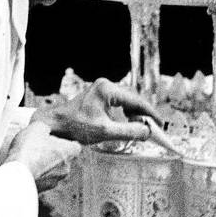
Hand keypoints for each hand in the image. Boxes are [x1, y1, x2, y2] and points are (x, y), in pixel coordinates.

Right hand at [5, 120, 80, 191]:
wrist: (16, 175)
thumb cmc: (29, 150)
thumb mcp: (37, 127)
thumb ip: (45, 128)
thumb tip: (44, 130)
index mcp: (69, 152)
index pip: (75, 147)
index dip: (65, 142)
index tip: (56, 140)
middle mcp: (65, 169)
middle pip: (63, 159)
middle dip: (52, 154)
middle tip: (39, 148)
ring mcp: (53, 182)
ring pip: (52, 171)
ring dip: (43, 166)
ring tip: (29, 159)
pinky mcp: (41, 191)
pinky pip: (40, 181)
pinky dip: (34, 175)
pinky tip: (24, 169)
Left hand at [31, 77, 163, 145]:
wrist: (55, 126)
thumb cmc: (76, 127)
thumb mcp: (105, 131)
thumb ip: (129, 131)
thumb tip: (147, 132)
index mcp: (107, 89)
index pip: (136, 100)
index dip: (150, 113)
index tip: (160, 124)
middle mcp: (106, 85)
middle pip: (132, 99)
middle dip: (143, 114)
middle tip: (153, 128)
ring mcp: (101, 89)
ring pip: (126, 101)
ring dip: (134, 114)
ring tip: (141, 127)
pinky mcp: (98, 96)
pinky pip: (118, 103)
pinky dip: (126, 113)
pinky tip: (128, 122)